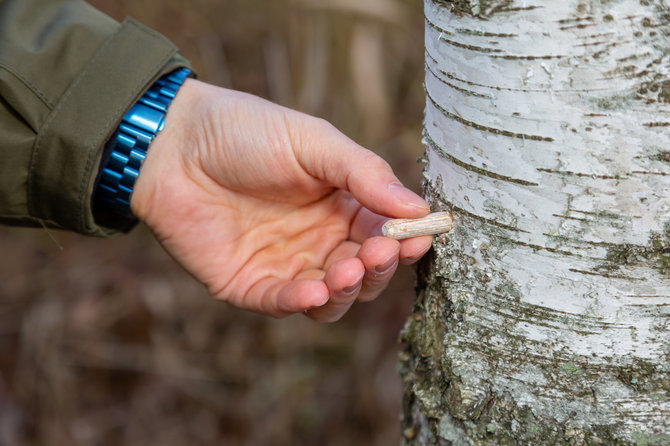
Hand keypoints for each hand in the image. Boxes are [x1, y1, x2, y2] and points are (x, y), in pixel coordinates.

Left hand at [130, 79, 431, 321]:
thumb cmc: (245, 131)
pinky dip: (302, 304)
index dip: (403, 239)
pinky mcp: (250, 284)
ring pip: (332, 299)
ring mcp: (286, 264)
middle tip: (379, 252)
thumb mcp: (313, 142)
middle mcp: (318, 239)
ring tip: (348, 270)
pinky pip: (284, 305)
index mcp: (340, 205)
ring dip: (347, 291)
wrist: (172, 143)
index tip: (420, 237)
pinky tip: (315, 293)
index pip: (383, 233)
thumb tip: (418, 208)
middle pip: (363, 272)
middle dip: (377, 267)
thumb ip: (364, 174)